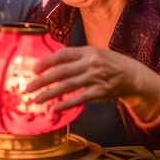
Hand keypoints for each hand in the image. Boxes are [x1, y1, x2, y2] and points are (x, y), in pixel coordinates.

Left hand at [25, 46, 159, 120]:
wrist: (132, 75)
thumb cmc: (108, 63)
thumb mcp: (93, 53)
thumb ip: (74, 57)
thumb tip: (50, 63)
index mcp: (87, 51)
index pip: (62, 55)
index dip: (46, 62)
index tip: (34, 70)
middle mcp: (90, 63)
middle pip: (61, 72)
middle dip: (42, 80)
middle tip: (28, 88)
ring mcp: (95, 78)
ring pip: (67, 86)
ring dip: (49, 93)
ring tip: (36, 99)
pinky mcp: (100, 92)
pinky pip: (80, 99)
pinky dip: (67, 103)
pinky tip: (55, 107)